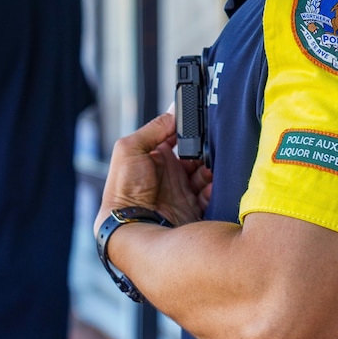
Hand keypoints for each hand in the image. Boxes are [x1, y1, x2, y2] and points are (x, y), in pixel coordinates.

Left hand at [95, 112, 211, 233]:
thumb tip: (173, 112)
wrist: (131, 225)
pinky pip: (210, 194)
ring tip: (210, 166)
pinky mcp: (192, 206)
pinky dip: (214, 188)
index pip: (178, 137)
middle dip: (205, 149)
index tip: (199, 123)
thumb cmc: (123, 190)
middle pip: (196, 154)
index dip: (189, 130)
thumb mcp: (129, 148)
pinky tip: (212, 183)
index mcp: (155, 155)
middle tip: (208, 147)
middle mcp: (170, 172)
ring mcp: (182, 189)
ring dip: (211, 168)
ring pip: (206, 172)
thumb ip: (153, 128)